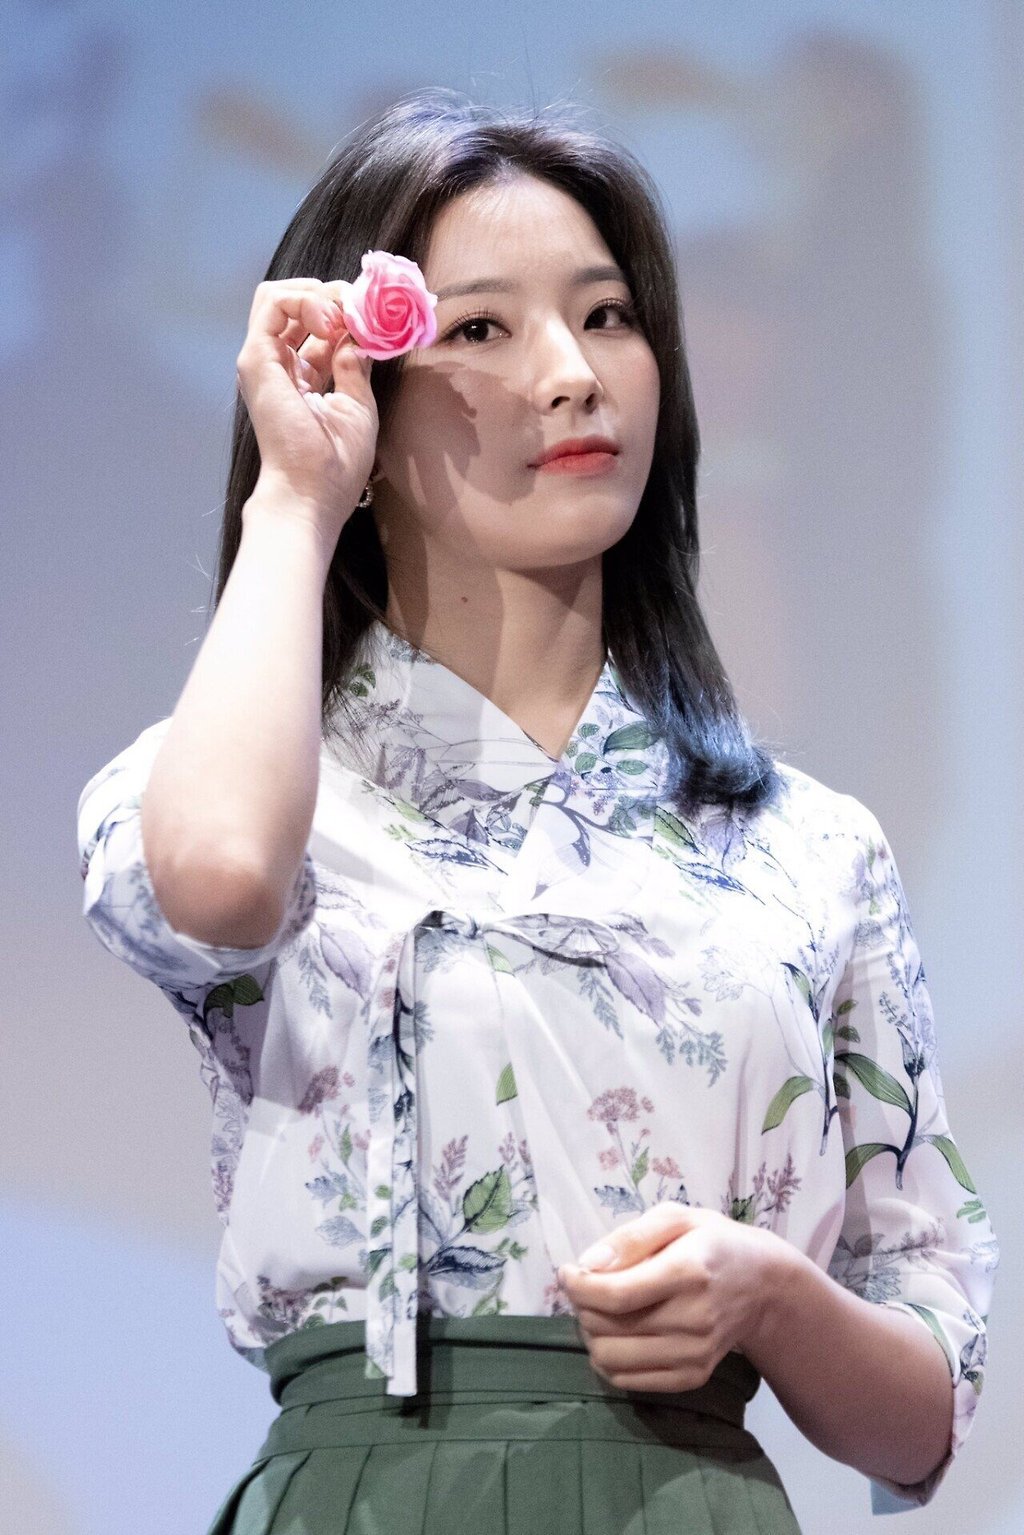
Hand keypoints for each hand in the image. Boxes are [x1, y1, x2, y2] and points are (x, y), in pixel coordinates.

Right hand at [235, 277, 379, 535]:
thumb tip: (358, 335)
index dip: (345, 316)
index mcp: (302, 379)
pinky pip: (272, 302)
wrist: (311, 494)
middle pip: (296, 306)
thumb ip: (354, 367)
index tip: (372, 323)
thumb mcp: (357, 406)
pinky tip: (330, 321)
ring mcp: (264, 361)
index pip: (317, 329)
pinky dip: (304, 299)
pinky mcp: (257, 359)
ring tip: (344, 314)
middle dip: (331, 296)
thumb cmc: (336, 465)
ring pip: (278, 296)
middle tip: (359, 309)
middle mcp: (279, 366)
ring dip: (318, 293)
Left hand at [557, 1200, 787, 1392]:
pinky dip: (610, 1360)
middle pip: (607, 1329)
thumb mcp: (677, 1217)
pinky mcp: (693, 1377)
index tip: (567, 1272)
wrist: (763, 1285)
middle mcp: (694, 1319)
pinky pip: (629, 1381)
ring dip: (591, 1335)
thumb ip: (631, 1236)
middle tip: (587, 1287)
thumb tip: (588, 1263)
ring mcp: (695, 1354)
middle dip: (582, 1307)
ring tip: (600, 1311)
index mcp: (689, 1272)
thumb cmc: (712, 1242)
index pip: (616, 1294)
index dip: (578, 1286)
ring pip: (612, 1360)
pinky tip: (617, 1334)